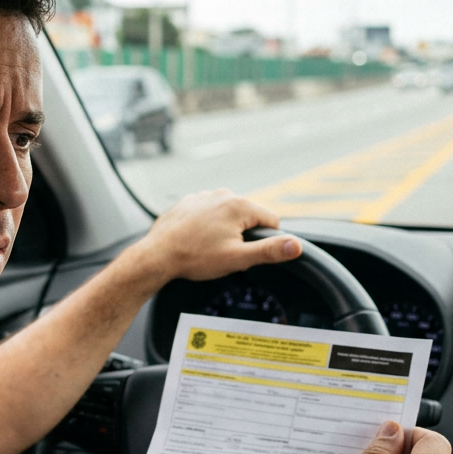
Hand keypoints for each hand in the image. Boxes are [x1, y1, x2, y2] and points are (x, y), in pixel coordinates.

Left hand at [126, 189, 301, 286]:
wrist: (157, 255)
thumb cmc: (194, 257)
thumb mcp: (238, 259)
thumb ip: (269, 251)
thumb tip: (296, 246)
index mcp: (239, 205)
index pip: (271, 221)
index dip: (265, 241)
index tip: (248, 253)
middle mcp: (222, 194)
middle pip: (248, 217)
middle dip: (242, 236)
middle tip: (224, 253)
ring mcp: (203, 196)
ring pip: (227, 215)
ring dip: (224, 230)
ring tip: (207, 248)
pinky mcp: (188, 202)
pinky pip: (207, 213)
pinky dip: (205, 226)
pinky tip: (195, 240)